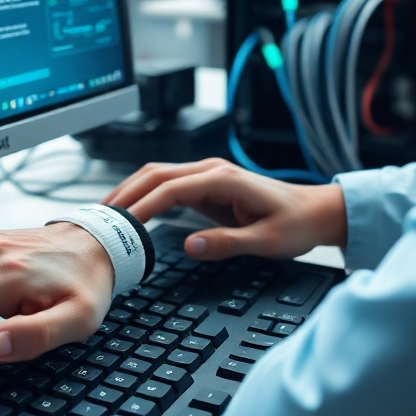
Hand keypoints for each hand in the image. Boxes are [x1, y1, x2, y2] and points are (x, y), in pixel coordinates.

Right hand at [104, 158, 346, 260]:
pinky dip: (145, 194)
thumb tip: (188, 246)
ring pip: (158, 175)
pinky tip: (131, 211)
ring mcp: (209, 174)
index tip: (121, 225)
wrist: (315, 212)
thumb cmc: (296, 224)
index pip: (171, 188)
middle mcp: (212, 170)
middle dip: (126, 193)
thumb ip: (227, 243)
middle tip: (99, 219)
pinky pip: (168, 185)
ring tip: (106, 214)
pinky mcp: (207, 185)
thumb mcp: (266, 242)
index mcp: (224, 179)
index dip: (143, 205)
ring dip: (131, 190)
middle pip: (156, 174)